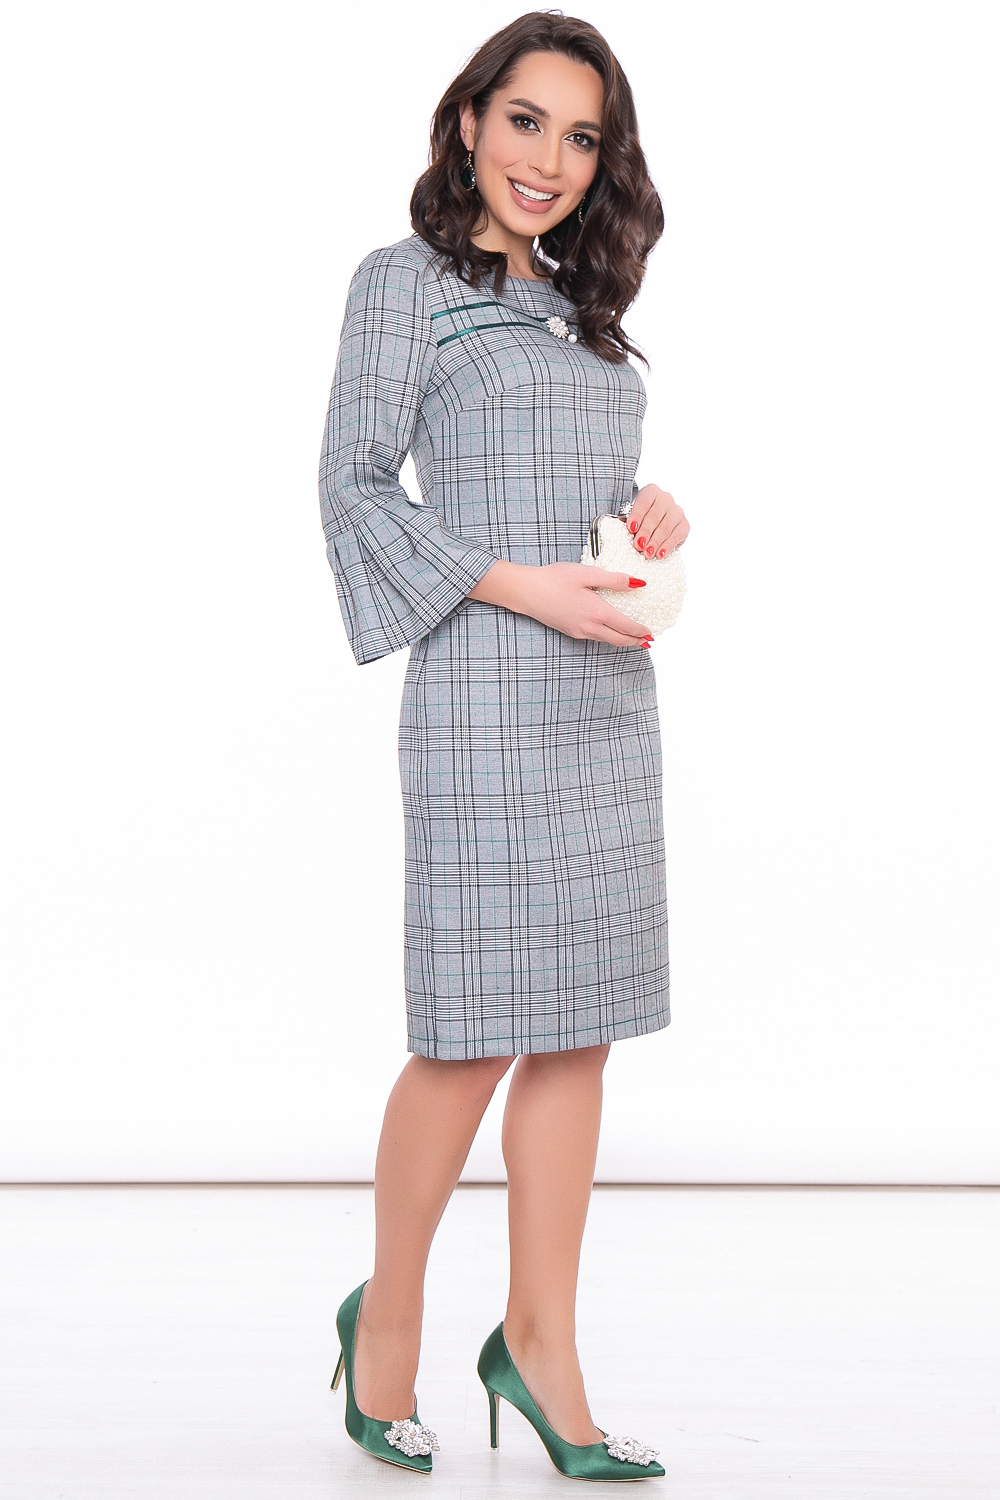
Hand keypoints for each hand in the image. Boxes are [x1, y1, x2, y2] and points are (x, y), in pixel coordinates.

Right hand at [468, 560, 653, 648]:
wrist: (526, 591)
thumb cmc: (553, 579)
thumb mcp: (587, 573)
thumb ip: (614, 580)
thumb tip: (638, 584)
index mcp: (597, 612)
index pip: (626, 626)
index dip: (640, 631)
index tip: (650, 633)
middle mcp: (589, 626)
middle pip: (618, 640)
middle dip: (634, 642)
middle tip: (647, 642)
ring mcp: (579, 631)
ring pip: (606, 640)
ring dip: (621, 641)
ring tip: (632, 639)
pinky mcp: (570, 631)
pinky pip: (594, 638)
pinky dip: (607, 638)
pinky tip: (608, 632)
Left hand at [627, 484, 688, 558]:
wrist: (654, 523)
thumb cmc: (639, 518)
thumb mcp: (630, 515)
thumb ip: (627, 519)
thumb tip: (626, 527)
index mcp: (651, 491)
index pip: (644, 502)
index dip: (637, 515)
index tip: (631, 528)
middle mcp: (666, 499)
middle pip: (655, 516)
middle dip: (646, 532)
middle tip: (638, 545)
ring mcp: (677, 511)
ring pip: (666, 526)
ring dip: (656, 541)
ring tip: (647, 553)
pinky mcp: (684, 525)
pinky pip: (677, 535)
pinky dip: (668, 546)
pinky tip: (660, 554)